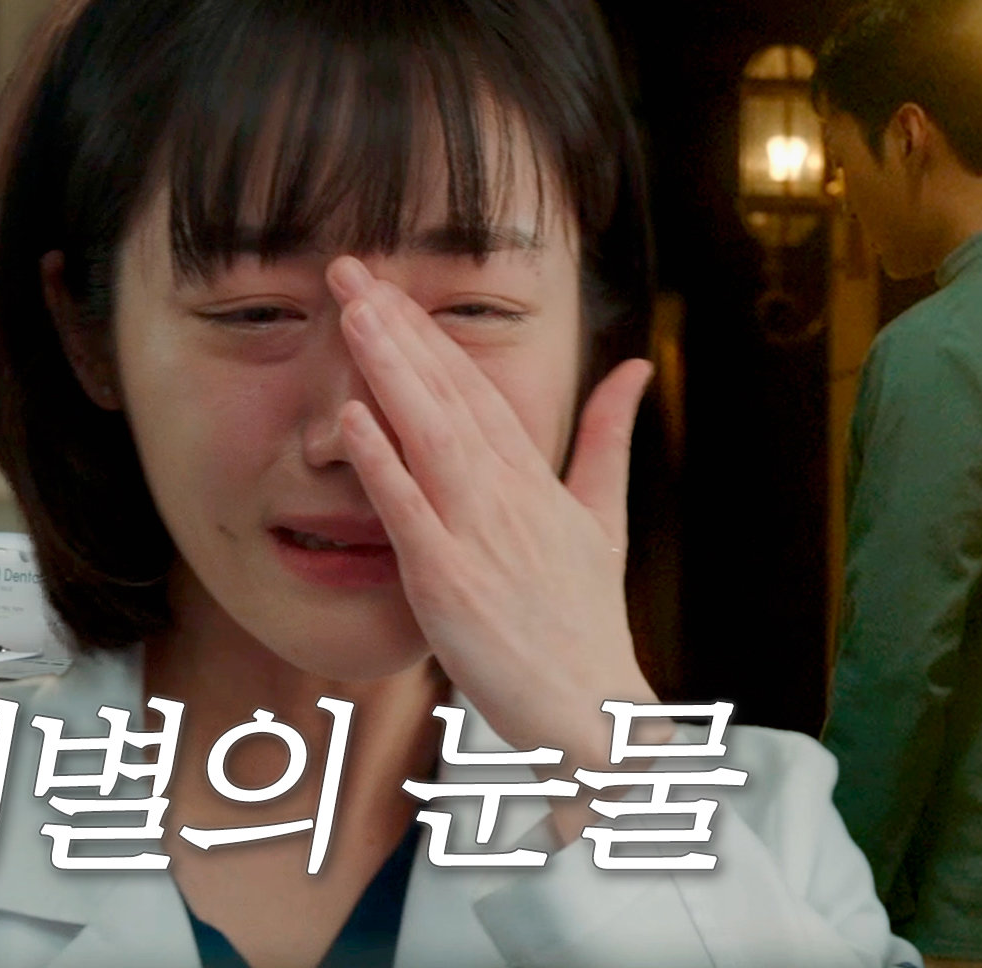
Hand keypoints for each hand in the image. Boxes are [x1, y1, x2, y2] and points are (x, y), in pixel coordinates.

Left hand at [325, 256, 665, 782]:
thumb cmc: (587, 621)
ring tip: (352, 313)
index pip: (475, 386)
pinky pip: (409, 513)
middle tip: (347, 270)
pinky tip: (351, 418)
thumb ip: (608, 438)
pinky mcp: (449, 581)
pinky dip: (382, 462)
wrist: (594, 712)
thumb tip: (634, 367)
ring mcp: (477, 534)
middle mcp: (507, 494)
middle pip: (446, 393)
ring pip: (428, 434)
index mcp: (534, 477)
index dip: (429, 332)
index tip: (387, 286)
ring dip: (389, 370)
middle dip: (396, 328)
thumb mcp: (604, 518)